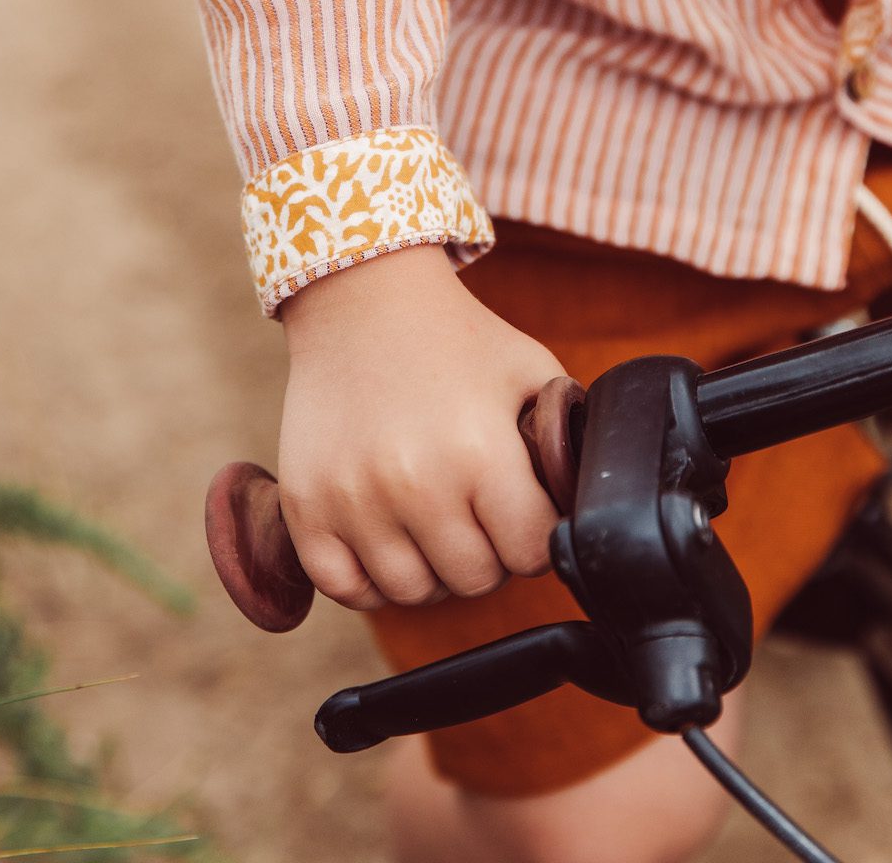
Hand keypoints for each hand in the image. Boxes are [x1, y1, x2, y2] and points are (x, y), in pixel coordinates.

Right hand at [277, 243, 562, 610]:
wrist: (361, 299)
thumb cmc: (456, 338)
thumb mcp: (532, 371)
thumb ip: (564, 440)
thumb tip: (585, 503)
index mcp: (480, 452)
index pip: (530, 554)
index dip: (535, 534)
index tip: (521, 508)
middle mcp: (414, 483)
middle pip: (473, 580)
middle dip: (487, 552)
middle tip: (476, 512)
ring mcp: (353, 498)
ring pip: (411, 592)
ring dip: (431, 568)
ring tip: (433, 524)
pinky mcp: (305, 504)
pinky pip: (345, 586)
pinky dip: (369, 579)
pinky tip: (385, 540)